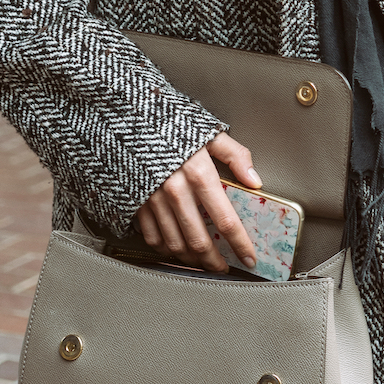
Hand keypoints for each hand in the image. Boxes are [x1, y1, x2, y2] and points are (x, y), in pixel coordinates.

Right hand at [134, 132, 259, 273]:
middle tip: (224, 267)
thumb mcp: (209, 132)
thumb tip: (255, 180)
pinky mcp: (136, 202)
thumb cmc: (171, 123)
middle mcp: (176, 190)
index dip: (240, 243)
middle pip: (199, 240)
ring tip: (203, 261)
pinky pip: (152, 237)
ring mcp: (153, 199)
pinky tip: (176, 248)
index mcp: (199, 173)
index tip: (250, 257)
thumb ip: (236, 155)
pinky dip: (166, 248)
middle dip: (215, 260)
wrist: (127, 117)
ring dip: (192, 259)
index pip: (226, 220)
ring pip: (175, 244)